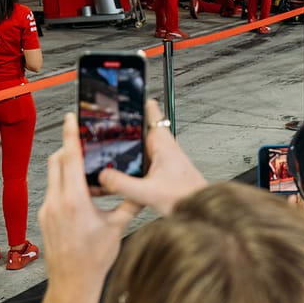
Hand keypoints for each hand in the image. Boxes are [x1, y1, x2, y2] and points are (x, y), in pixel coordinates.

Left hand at [35, 113, 141, 302]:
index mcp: (74, 201)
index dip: (71, 136)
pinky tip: (81, 188)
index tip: (71, 118)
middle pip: (56, 161)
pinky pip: (53, 189)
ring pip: (53, 175)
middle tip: (83, 137)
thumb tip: (144, 187)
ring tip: (84, 163)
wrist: (72, 284)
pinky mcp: (45, 217)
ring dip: (66, 164)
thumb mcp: (118, 228)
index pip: (70, 159)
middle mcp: (56, 202)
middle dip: (68, 146)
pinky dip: (65, 181)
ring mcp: (47, 210)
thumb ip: (130, 203)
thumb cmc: (95, 259)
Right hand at [98, 99, 206, 214]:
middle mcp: (165, 148)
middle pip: (140, 130)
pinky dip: (132, 162)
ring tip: (107, 147)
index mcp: (163, 144)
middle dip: (124, 127)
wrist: (200, 209)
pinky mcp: (162, 171)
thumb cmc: (185, 197)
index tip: (127, 93)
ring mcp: (164, 159)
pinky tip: (121, 171)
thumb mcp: (147, 192)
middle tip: (107, 122)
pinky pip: (143, 161)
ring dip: (127, 146)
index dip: (139, 102)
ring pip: (141, 146)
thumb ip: (123, 184)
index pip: (152, 113)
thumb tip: (103, 176)